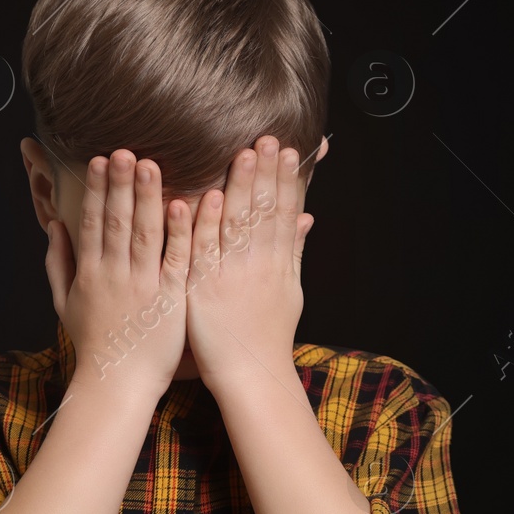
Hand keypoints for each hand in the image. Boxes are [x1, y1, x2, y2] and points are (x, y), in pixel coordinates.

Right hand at [44, 149, 194, 398]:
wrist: (117, 384)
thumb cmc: (94, 345)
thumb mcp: (64, 304)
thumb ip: (57, 263)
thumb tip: (53, 225)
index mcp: (90, 273)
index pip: (91, 222)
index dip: (94, 189)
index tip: (98, 159)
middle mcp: (114, 274)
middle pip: (116, 221)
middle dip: (119, 183)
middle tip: (122, 150)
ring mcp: (144, 286)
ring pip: (145, 233)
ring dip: (147, 197)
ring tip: (148, 164)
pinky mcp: (170, 298)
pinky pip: (176, 260)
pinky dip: (178, 232)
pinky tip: (182, 205)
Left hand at [184, 136, 313, 390]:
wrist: (251, 375)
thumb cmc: (267, 335)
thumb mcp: (290, 290)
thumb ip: (294, 250)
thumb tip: (308, 217)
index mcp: (278, 263)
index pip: (284, 213)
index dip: (286, 180)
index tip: (287, 150)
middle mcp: (259, 265)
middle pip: (264, 212)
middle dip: (266, 173)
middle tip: (268, 138)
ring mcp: (232, 276)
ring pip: (237, 224)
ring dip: (241, 188)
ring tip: (244, 154)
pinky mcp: (205, 289)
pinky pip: (206, 251)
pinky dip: (208, 223)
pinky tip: (211, 196)